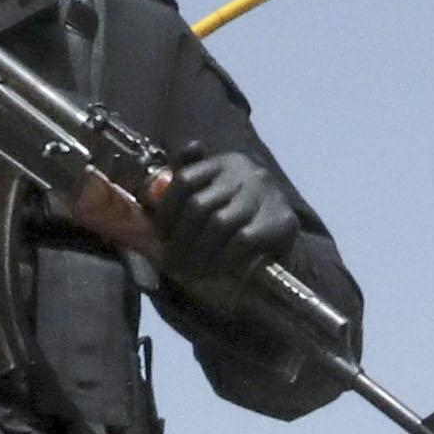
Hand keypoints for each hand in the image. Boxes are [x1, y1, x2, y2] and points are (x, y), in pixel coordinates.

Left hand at [149, 144, 305, 292]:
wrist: (286, 237)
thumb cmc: (241, 218)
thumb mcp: (213, 196)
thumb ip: (183, 189)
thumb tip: (147, 196)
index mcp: (224, 162)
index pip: (185, 179)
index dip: (166, 210)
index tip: (161, 235)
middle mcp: (246, 172)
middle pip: (199, 204)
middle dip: (181, 239)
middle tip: (173, 262)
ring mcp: (266, 195)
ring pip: (219, 224)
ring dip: (199, 253)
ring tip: (189, 271)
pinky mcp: (282, 221)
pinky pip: (242, 241)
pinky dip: (224, 258)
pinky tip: (216, 269)